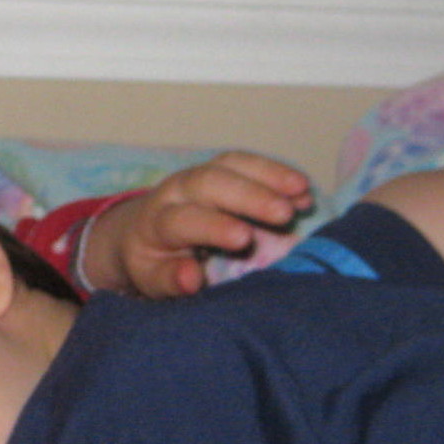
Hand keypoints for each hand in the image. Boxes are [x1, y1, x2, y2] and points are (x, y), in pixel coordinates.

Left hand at [85, 152, 312, 296]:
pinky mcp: (220, 170)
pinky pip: (247, 164)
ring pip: (231, 165)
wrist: (140, 232)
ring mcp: (200, 175)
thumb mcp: (151, 279)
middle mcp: (176, 190)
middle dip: (249, 196)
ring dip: (270, 176)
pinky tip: (302, 190)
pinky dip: (276, 174)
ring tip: (302, 193)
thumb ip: (170, 280)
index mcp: (156, 222)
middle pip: (210, 183)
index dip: (213, 227)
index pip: (182, 219)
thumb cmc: (152, 262)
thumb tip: (191, 278)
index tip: (243, 239)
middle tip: (284, 215)